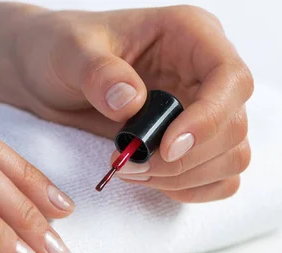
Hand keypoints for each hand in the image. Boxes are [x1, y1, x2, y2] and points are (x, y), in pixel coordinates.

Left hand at [4, 5, 253, 202]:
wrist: (47, 75)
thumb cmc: (61, 50)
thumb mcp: (69, 51)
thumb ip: (98, 72)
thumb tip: (131, 102)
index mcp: (192, 35)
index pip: (231, 79)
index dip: (209, 120)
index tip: (166, 148)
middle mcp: (206, 73)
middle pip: (234, 127)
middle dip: (185, 159)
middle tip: (132, 166)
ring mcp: (206, 110)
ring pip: (232, 157)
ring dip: (184, 178)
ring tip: (134, 171)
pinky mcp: (197, 143)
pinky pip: (219, 178)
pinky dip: (190, 189)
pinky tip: (152, 180)